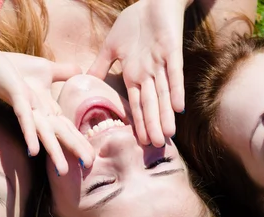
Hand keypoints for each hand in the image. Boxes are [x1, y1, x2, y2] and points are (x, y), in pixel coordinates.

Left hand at [2, 52, 93, 173]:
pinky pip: (24, 118)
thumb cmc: (13, 68)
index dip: (81, 141)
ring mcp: (27, 107)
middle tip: (89, 166)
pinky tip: (33, 151)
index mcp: (46, 109)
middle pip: (60, 134)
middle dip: (75, 150)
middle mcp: (38, 113)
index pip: (67, 127)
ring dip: (53, 152)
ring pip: (44, 133)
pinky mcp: (16, 96)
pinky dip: (30, 134)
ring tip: (63, 171)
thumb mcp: (45, 70)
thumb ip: (64, 72)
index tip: (93, 157)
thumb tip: (82, 71)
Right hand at [88, 0, 187, 146]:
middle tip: (156, 146)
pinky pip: (174, 72)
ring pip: (163, 93)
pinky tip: (179, 106)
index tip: (141, 142)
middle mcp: (148, 73)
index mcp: (134, 74)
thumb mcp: (112, 46)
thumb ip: (101, 65)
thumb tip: (84, 81)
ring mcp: (161, 63)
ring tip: (167, 134)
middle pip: (151, 104)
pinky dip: (176, 88)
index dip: (139, 122)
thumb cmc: (134, 23)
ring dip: (165, 114)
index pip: (137, 103)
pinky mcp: (172, 50)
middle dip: (153, 125)